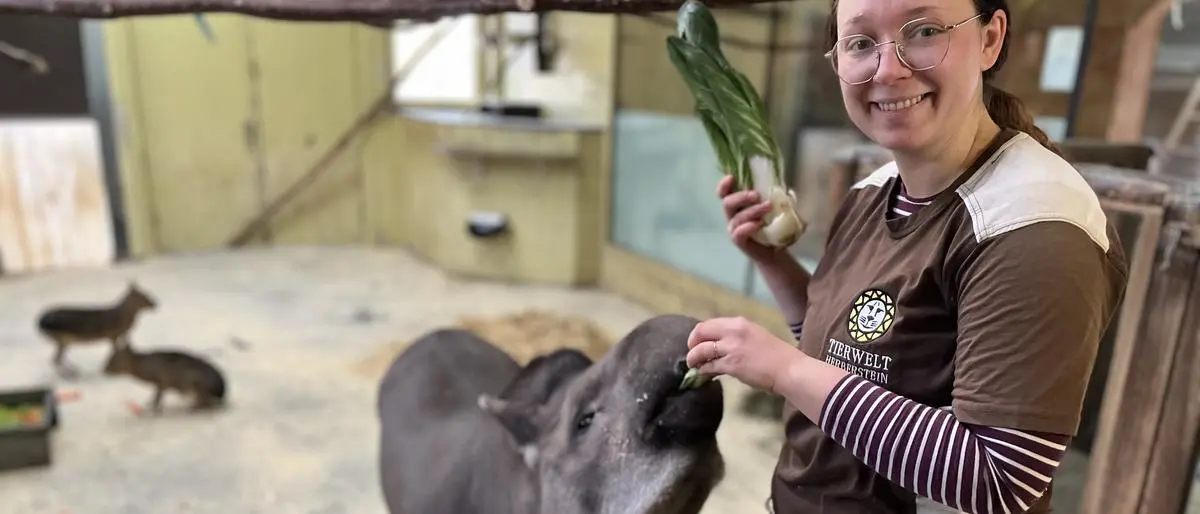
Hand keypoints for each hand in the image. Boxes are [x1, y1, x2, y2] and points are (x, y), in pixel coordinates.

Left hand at [685, 316, 803, 393]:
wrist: (789, 369)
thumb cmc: (775, 355)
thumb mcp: (754, 336)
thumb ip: (735, 337)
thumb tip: (716, 346)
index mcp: (739, 323)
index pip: (709, 324)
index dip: (698, 334)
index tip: (696, 342)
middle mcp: (734, 331)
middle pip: (701, 332)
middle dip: (692, 343)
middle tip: (691, 354)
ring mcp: (732, 348)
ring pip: (702, 350)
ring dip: (694, 358)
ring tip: (693, 365)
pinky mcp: (733, 364)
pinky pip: (710, 366)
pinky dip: (704, 369)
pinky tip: (704, 373)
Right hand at [717, 175, 777, 262]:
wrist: (775, 249)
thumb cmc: (772, 224)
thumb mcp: (772, 206)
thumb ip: (770, 195)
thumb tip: (781, 184)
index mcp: (738, 204)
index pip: (724, 193)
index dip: (724, 185)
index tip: (731, 177)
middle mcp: (732, 215)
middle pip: (727, 203)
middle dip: (741, 197)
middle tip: (756, 195)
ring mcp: (734, 229)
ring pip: (737, 217)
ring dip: (752, 210)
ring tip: (768, 207)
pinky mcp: (739, 241)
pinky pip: (739, 233)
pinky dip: (748, 226)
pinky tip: (759, 223)